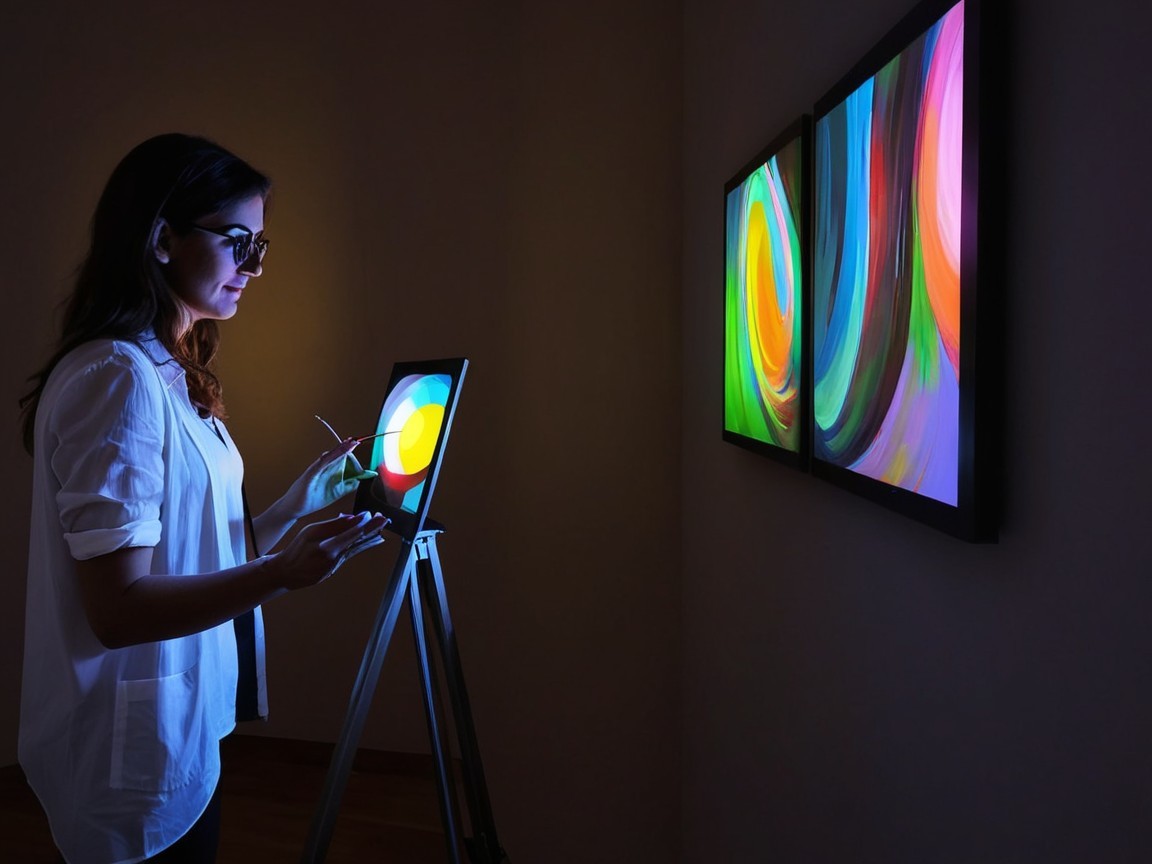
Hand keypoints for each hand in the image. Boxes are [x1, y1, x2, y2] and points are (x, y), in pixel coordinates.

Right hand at [265, 512, 389, 590]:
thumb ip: (332, 526)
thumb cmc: (296, 549)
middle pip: (358, 541)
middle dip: (372, 529)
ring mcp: (336, 566)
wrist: (286, 573)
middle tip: (384, 518)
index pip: (352, 533)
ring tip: (380, 527)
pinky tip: (371, 539)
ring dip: (369, 537)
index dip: (365, 524)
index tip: (374, 514)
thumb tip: (352, 518)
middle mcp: (335, 558)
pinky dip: (361, 545)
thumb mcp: (310, 532)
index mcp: (328, 548)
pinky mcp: (334, 570)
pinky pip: (350, 554)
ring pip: (356, 548)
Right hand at [280, 438, 376, 519]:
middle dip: (345, 447)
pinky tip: (333, 455)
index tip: (356, 443)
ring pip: (328, 457)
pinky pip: (319, 465)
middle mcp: (320, 467)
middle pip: (335, 454)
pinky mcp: (309, 476)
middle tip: (355, 440)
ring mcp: (314, 470)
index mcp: (327, 470)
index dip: (348, 451)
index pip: (339, 458)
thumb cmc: (311, 500)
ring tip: (348, 443)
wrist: (293, 509)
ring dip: (339, 450)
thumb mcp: (335, 492)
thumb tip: (361, 478)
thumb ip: (347, 485)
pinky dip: (327, 460)